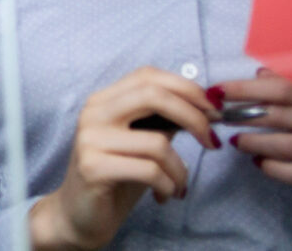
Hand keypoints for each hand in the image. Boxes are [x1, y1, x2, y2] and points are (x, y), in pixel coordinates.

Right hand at [29, 67, 220, 249]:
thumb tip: (204, 108)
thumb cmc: (115, 179)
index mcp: (103, 100)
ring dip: (181, 170)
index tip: (212, 110)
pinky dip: (168, 186)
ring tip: (178, 184)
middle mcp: (93, 113)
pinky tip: (164, 195)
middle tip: (211, 141)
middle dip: (193, 117)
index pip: (147, 75)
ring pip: (158, 142)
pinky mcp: (94, 168)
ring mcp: (90, 139)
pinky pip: (150, 171)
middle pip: (153, 95)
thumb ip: (161, 122)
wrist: (79, 215)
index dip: (186, 88)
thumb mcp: (140, 143)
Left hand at [220, 70, 291, 201]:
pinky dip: (278, 169)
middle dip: (245, 116)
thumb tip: (258, 72)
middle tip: (219, 117)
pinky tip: (258, 162)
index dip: (247, 90)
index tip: (218, 91)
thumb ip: (291, 83)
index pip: (283, 88)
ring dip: (258, 143)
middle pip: (284, 116)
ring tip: (236, 140)